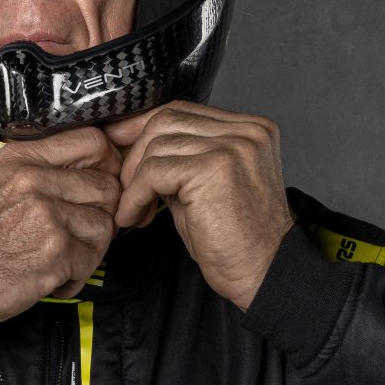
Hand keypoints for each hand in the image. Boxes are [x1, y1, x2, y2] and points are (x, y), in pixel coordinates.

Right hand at [0, 127, 122, 331]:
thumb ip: (36, 168)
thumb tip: (83, 172)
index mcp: (22, 157)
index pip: (92, 142)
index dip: (109, 165)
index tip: (102, 184)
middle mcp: (36, 179)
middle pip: (107, 187)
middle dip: (101, 215)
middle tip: (82, 234)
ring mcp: (48, 214)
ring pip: (104, 226)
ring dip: (90, 249)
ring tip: (63, 260)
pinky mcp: (56, 250)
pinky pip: (91, 260)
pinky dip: (76, 277)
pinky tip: (53, 279)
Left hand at [103, 101, 292, 310]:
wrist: (265, 274)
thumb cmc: (236, 239)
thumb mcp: (206, 186)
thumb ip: (180, 159)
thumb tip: (133, 146)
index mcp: (250, 129)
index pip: (183, 110)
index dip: (143, 126)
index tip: (119, 142)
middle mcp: (245, 131)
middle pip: (167, 119)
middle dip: (135, 153)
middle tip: (126, 189)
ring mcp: (232, 146)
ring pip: (157, 144)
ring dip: (135, 180)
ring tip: (136, 210)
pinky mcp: (214, 168)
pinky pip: (155, 171)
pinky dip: (136, 196)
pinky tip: (136, 216)